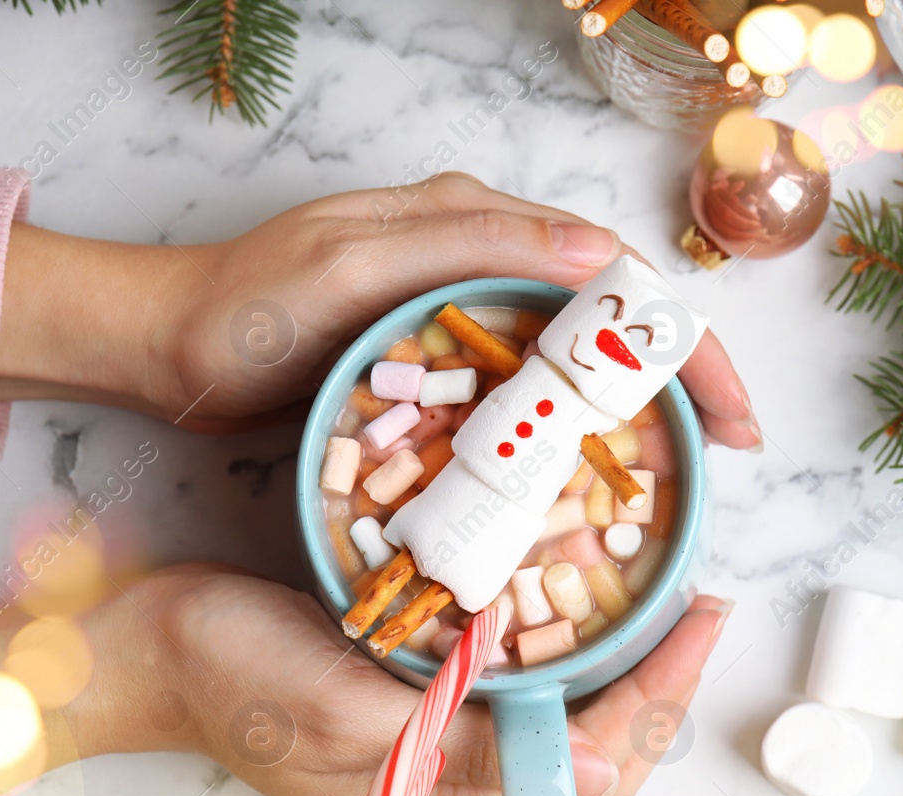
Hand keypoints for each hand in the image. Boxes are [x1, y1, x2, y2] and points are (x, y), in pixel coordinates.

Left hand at [0, 173, 760, 448]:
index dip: (683, 339)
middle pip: (611, 312)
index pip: (611, 273)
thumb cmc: (248, 305)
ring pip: (578, 348)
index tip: (729, 411)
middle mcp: (481, 256)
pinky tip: (595, 466)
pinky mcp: (440, 355)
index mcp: (473, 222)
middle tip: (730, 445)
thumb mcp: (352, 266)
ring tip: (687, 462)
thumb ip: (466, 244)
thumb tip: (600, 254)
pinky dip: (574, 422)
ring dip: (639, 398)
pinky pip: (529, 385)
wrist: (172, 345)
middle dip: (683, 371)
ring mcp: (462, 307)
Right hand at [0, 566, 730, 795]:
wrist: (149, 647)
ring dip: (619, 664)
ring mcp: (430, 738)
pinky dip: (558, 642)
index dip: (657, 703)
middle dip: (658, 687)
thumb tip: (599, 774)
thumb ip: (471, 752)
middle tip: (701, 601)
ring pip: (559, 719)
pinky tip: (578, 593)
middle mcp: (449, 779)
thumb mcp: (351, 716)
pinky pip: (511, 682)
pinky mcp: (411, 693)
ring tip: (662, 596)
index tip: (699, 619)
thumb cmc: (234, 678)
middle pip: (591, 756)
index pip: (589, 774)